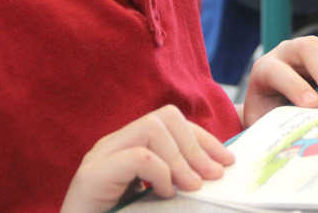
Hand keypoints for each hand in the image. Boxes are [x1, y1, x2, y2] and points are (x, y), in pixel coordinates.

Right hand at [60, 105, 233, 212]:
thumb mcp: (154, 200)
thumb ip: (175, 182)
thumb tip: (215, 172)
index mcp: (129, 147)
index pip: (172, 122)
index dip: (204, 139)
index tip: (227, 162)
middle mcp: (112, 145)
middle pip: (165, 117)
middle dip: (196, 144)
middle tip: (213, 176)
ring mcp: (99, 158)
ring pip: (152, 128)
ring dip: (180, 158)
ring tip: (191, 187)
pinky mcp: (91, 176)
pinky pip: (138, 156)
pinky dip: (160, 173)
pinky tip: (163, 194)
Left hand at [241, 36, 317, 127]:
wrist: (273, 102)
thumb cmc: (269, 114)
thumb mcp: (266, 121)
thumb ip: (278, 126)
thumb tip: (298, 142)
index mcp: (265, 69)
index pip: (278, 71)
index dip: (295, 86)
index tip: (311, 104)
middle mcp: (288, 53)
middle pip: (309, 49)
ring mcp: (311, 50)